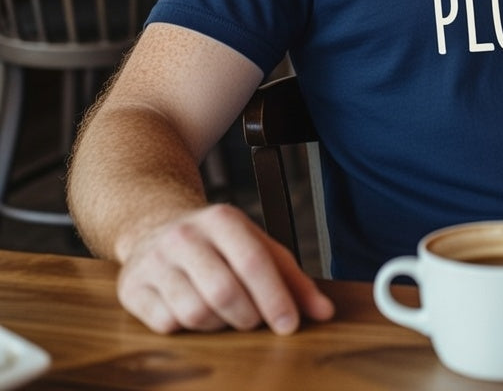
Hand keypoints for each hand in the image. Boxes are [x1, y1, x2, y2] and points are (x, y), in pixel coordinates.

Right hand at [115, 202, 335, 333]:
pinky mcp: (132, 288)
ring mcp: (155, 261)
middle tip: (254, 321)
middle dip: (248, 316)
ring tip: (224, 313)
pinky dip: (188, 329)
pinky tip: (193, 312)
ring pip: (196, 313)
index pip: (254, 262)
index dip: (275, 298)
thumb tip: (325, 312)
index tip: (290, 326)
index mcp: (222, 219)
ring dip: (218, 324)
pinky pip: (167, 325)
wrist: (154, 227)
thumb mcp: (257, 247)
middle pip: (225, 291)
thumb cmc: (218, 244)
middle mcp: (185, 236)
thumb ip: (292, 279)